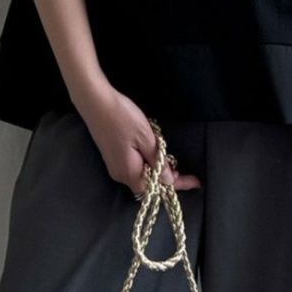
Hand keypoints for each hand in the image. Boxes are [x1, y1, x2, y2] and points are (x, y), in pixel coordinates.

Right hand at [73, 80, 202, 196]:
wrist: (95, 102)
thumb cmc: (122, 118)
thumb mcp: (147, 139)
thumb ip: (158, 162)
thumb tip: (168, 180)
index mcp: (130, 172)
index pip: (156, 189)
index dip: (176, 186)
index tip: (195, 182)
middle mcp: (120, 174)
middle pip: (148, 185)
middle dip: (167, 179)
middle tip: (182, 169)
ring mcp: (115, 166)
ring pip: (141, 176)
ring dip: (157, 171)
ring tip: (170, 160)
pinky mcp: (112, 157)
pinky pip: (134, 168)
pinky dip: (147, 165)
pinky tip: (154, 154)